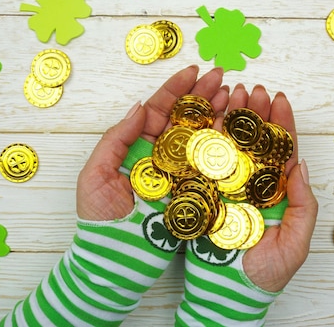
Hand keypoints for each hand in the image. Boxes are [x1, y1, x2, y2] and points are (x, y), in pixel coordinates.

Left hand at [76, 65, 228, 220]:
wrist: (114, 261)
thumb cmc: (99, 219)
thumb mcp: (96, 175)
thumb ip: (116, 140)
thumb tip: (139, 107)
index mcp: (138, 146)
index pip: (160, 110)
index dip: (176, 89)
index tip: (194, 71)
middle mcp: (163, 156)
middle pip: (186, 119)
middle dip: (204, 96)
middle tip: (222, 77)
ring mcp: (181, 173)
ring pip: (202, 138)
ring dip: (218, 115)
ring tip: (234, 96)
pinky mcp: (196, 192)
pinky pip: (212, 167)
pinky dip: (226, 147)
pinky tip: (238, 130)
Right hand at [224, 83, 317, 292]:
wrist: (231, 294)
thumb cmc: (268, 273)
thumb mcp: (297, 241)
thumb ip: (303, 204)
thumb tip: (299, 164)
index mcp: (276, 191)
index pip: (280, 151)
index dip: (281, 124)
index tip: (279, 99)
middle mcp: (251, 185)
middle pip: (255, 142)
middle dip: (255, 114)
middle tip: (253, 89)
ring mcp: (227, 187)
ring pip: (230, 146)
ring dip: (231, 119)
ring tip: (232, 94)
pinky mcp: (204, 194)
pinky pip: (206, 163)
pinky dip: (206, 140)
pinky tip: (207, 118)